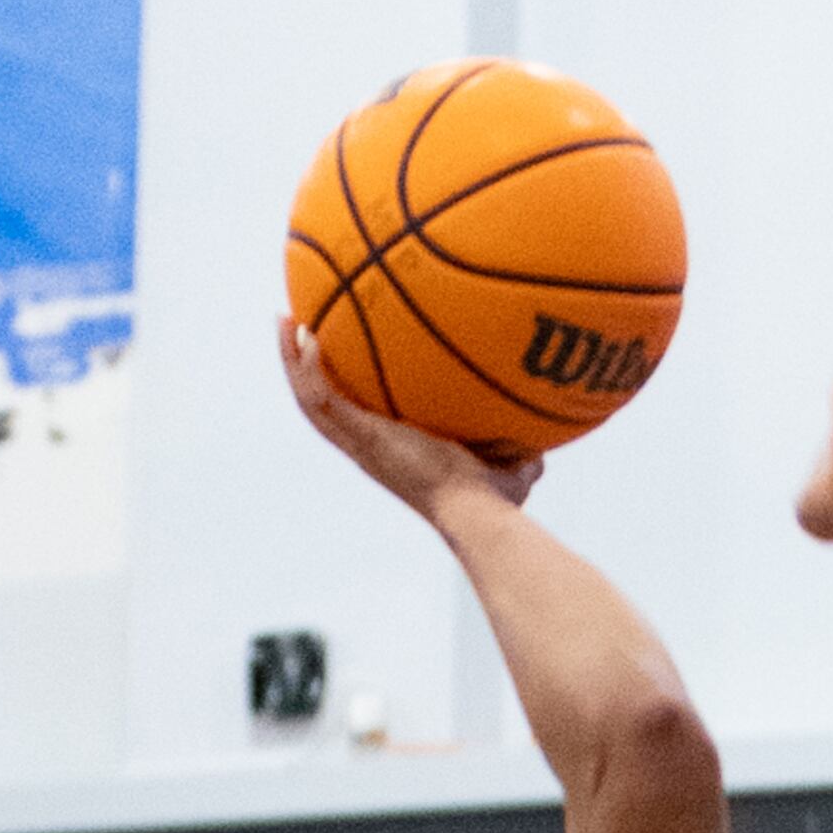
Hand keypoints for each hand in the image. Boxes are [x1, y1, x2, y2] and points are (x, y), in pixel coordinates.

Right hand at [279, 314, 543, 514]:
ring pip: (310, 397)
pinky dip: (308, 368)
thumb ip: (521, 444)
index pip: (355, 415)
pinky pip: (321, 397)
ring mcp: (361, 443)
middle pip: (320, 403)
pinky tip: (307, 335)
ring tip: (284, 321)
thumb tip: (548, 438)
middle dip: (303, 365)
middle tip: (296, 326)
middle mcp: (368, 447)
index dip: (341, 387)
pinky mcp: (362, 437)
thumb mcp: (511, 461)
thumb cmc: (494, 499)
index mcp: (390, 449)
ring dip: (292, 359)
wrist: (477, 511)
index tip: (337, 354)